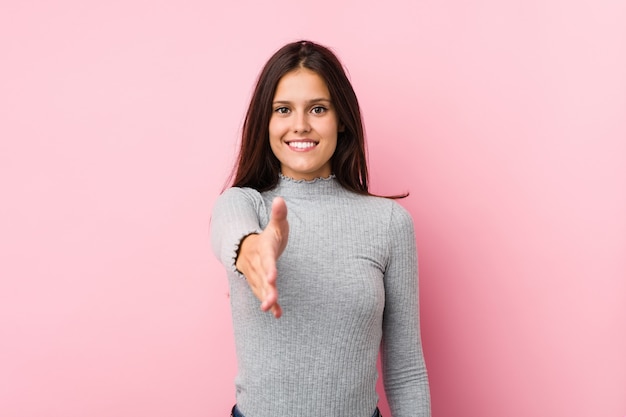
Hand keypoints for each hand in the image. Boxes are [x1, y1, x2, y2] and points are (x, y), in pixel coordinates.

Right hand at [236, 197, 288, 317]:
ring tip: (271, 309)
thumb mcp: (275, 225)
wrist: (247, 246)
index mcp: (262, 248)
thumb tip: (280, 199)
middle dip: (267, 289)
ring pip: (259, 288)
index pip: (266, 258)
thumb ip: (279, 214)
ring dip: (265, 298)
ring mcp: (255, 274)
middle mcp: (256, 263)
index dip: (269, 267)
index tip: (273, 276)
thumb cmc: (267, 235)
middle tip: (271, 300)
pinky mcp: (258, 283)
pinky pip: (262, 294)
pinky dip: (271, 304)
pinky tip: (278, 314)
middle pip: (262, 277)